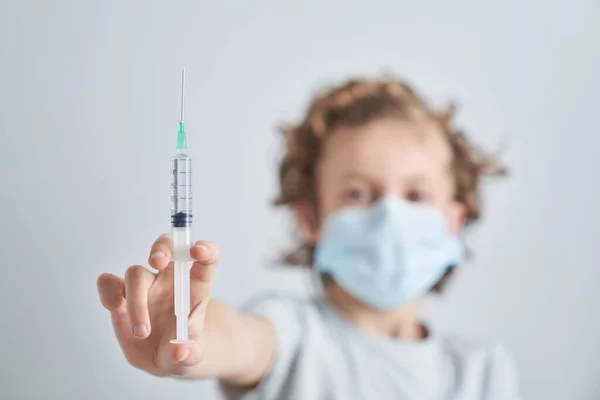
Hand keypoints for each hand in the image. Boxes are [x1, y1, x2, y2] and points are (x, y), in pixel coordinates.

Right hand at [97, 234, 218, 376]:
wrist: (165, 357)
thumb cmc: (184, 347)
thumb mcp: (194, 354)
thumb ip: (190, 352)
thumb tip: (179, 350)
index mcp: (197, 285)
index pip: (207, 257)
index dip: (205, 249)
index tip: (198, 252)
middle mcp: (170, 279)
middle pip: (167, 247)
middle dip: (161, 249)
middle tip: (157, 262)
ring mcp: (145, 286)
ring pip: (135, 272)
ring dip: (136, 300)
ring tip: (142, 332)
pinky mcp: (121, 297)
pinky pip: (108, 282)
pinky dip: (108, 291)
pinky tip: (115, 307)